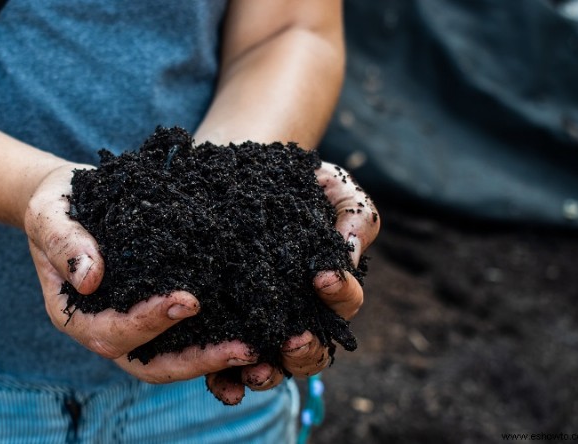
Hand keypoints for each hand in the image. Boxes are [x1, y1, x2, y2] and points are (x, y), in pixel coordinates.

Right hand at [24, 164, 257, 392]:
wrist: (70, 199)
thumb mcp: (50, 214)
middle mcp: (105, 328)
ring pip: (172, 358)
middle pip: (149, 364)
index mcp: (74, 314)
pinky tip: (250, 326)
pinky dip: (214, 338)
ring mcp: (132, 325)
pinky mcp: (155, 311)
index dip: (149, 323)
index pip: (112, 333)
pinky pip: (185, 335)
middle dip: (195, 361)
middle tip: (243, 349)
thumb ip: (65, 243)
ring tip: (254, 347)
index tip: (188, 301)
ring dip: (213, 359)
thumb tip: (90, 278)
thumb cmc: (56, 205)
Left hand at [213, 160, 380, 403]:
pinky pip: (230, 367)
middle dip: (307, 350)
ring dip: (270, 375)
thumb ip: (354, 216)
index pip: (345, 299)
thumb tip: (349, 258)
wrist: (246, 178)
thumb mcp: (334, 187)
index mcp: (331, 287)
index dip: (340, 292)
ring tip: (256, 372)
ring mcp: (264, 326)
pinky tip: (222, 385)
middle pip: (314, 349)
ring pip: (276, 366)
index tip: (322, 276)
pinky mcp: (228, 330)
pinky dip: (228, 382)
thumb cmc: (300, 184)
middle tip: (293, 340)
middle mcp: (300, 314)